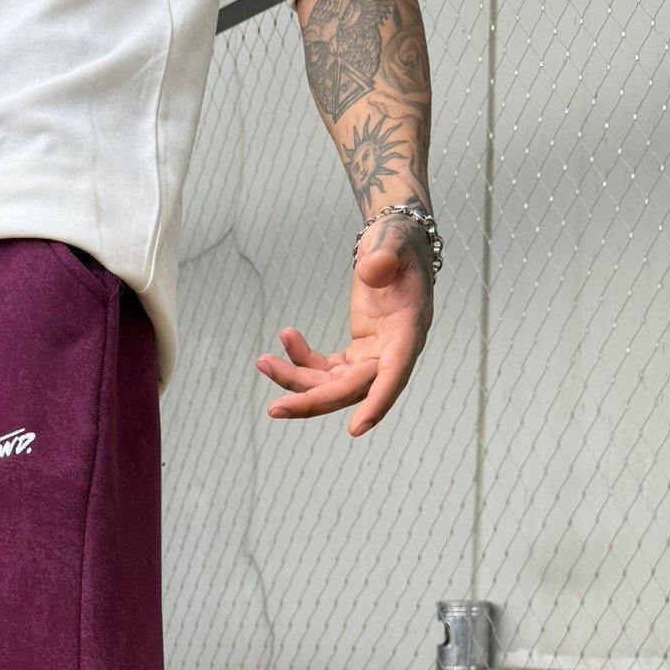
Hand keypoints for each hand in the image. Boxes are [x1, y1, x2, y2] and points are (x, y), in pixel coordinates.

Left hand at [256, 219, 433, 437]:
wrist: (395, 244)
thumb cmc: (399, 242)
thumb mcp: (394, 241)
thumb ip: (385, 255)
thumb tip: (371, 270)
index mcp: (407, 331)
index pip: (394, 374)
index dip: (378, 402)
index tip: (356, 428)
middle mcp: (392, 352)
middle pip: (351, 389)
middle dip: (312, 400)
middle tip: (274, 409)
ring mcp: (372, 356)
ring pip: (331, 385)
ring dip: (295, 379)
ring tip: (262, 361)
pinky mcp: (356, 354)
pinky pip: (324, 369)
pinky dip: (300, 360)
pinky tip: (285, 337)